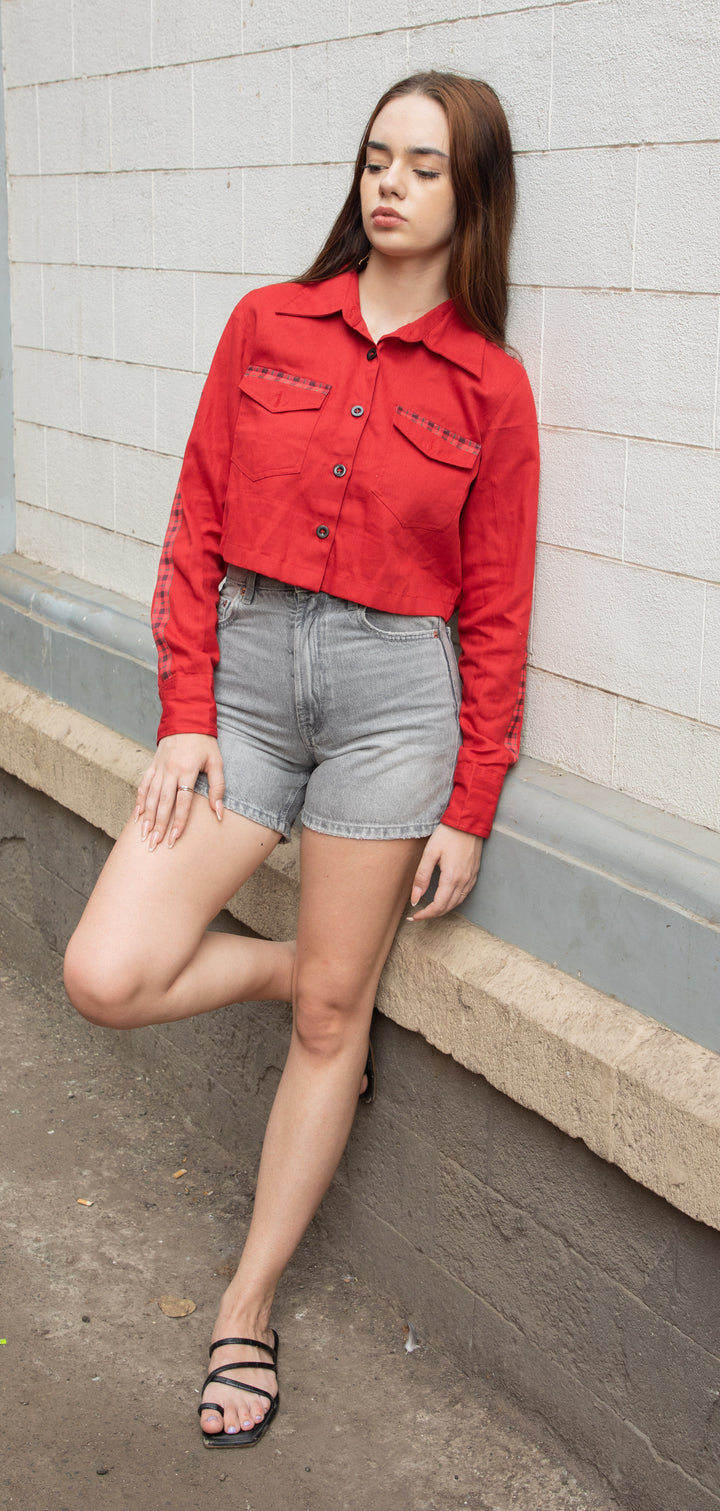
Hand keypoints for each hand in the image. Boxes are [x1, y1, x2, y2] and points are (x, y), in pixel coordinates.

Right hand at [133, 733, 224, 850]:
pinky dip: (139, 801)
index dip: (179, 822)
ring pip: (150, 796)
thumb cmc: (204, 743)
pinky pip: (143, 785)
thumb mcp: (217, 762)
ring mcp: (159, 768)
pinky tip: (136, 816)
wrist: (186, 720)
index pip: (182, 802)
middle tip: (154, 844)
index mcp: (187, 770)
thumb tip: (218, 813)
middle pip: (163, 803)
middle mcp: (170, 771)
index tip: (174, 839)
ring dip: (146, 817)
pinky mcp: (152, 766)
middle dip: (158, 825)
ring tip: (143, 835)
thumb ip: (218, 788)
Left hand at [409, 823, 483, 920]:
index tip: (414, 916)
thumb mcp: (430, 853)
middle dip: (432, 914)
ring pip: (457, 902)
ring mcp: (471, 878)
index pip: (438, 906)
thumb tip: (415, 899)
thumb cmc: (448, 834)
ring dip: (443, 909)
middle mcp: (464, 881)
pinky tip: (445, 897)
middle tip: (418, 914)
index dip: (425, 915)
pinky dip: (453, 901)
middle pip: (448, 907)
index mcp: (452, 878)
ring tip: (429, 908)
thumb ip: (421, 877)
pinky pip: (464, 894)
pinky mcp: (474, 873)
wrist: (468, 821)